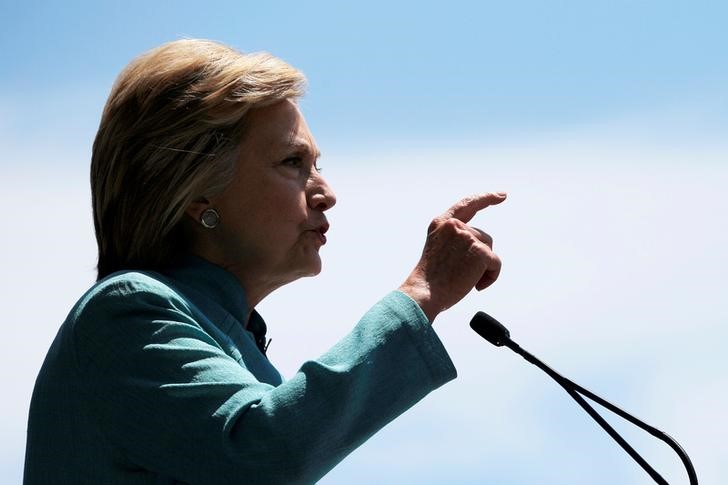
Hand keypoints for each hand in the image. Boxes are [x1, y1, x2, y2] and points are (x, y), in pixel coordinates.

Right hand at [398, 192, 505, 322]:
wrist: (424, 293)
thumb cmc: (430, 280)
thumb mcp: (439, 250)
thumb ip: (456, 241)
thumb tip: (483, 249)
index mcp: (441, 223)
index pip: (467, 204)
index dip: (485, 198)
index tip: (501, 195)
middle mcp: (454, 226)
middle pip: (483, 238)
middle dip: (480, 257)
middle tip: (461, 276)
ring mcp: (467, 236)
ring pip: (490, 251)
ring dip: (483, 268)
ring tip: (466, 281)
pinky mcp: (480, 251)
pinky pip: (496, 264)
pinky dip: (490, 277)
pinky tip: (475, 286)